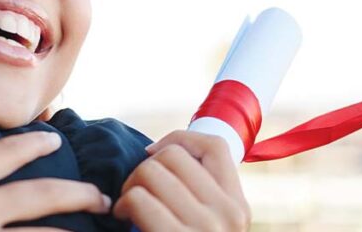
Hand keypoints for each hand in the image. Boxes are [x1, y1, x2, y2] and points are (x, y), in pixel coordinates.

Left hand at [113, 130, 249, 231]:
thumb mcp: (206, 222)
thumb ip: (198, 195)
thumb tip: (157, 153)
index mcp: (238, 207)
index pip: (215, 145)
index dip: (177, 139)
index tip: (152, 155)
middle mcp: (229, 215)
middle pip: (174, 155)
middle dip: (145, 167)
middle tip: (134, 190)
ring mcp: (207, 228)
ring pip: (151, 170)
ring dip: (129, 185)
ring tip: (126, 205)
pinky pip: (138, 198)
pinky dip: (122, 204)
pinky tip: (122, 217)